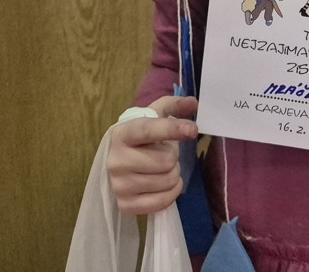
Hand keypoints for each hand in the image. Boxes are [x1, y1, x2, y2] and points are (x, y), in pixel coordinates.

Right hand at [107, 95, 199, 214]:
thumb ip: (175, 106)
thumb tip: (193, 103)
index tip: (193, 130)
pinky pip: (162, 202)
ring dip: (173, 174)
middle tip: (165, 154)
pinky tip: (163, 185)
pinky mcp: (124, 205)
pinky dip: (171, 193)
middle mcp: (116, 160)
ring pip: (168, 181)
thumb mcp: (156, 114)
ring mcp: (118, 185)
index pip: (149, 130)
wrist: (118, 159)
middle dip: (174, 157)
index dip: (172, 129)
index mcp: (122, 133)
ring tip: (161, 168)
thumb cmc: (141, 136)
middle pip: (166, 161)